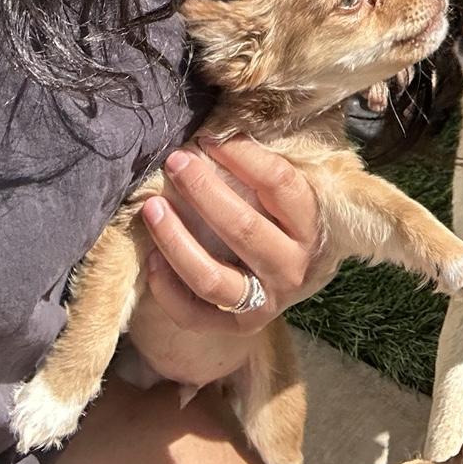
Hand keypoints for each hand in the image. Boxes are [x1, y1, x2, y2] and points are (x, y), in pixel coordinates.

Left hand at [131, 136, 335, 386]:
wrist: (290, 282)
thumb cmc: (284, 225)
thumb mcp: (288, 199)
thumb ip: (262, 173)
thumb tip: (215, 135)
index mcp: (311, 227)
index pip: (280, 185)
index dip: (244, 157)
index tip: (210, 138)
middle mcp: (292, 267)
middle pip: (244, 228)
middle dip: (204, 190)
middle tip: (176, 161)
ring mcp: (265, 302)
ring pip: (212, 277)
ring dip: (176, 240)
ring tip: (152, 208)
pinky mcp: (235, 329)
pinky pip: (193, 313)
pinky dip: (167, 286)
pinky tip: (151, 257)